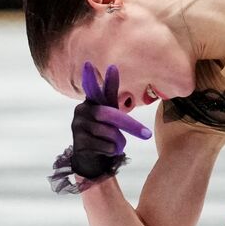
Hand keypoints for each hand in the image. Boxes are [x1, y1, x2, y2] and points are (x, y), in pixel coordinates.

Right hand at [69, 61, 151, 179]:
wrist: (90, 159)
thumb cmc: (103, 134)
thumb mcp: (111, 118)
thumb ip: (113, 104)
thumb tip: (116, 78)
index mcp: (91, 102)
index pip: (97, 88)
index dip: (101, 79)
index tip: (112, 67)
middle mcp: (81, 110)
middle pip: (109, 114)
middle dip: (130, 125)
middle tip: (147, 134)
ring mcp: (77, 126)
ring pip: (109, 132)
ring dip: (119, 141)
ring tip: (116, 145)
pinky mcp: (79, 143)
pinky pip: (105, 146)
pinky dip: (112, 151)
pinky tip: (106, 151)